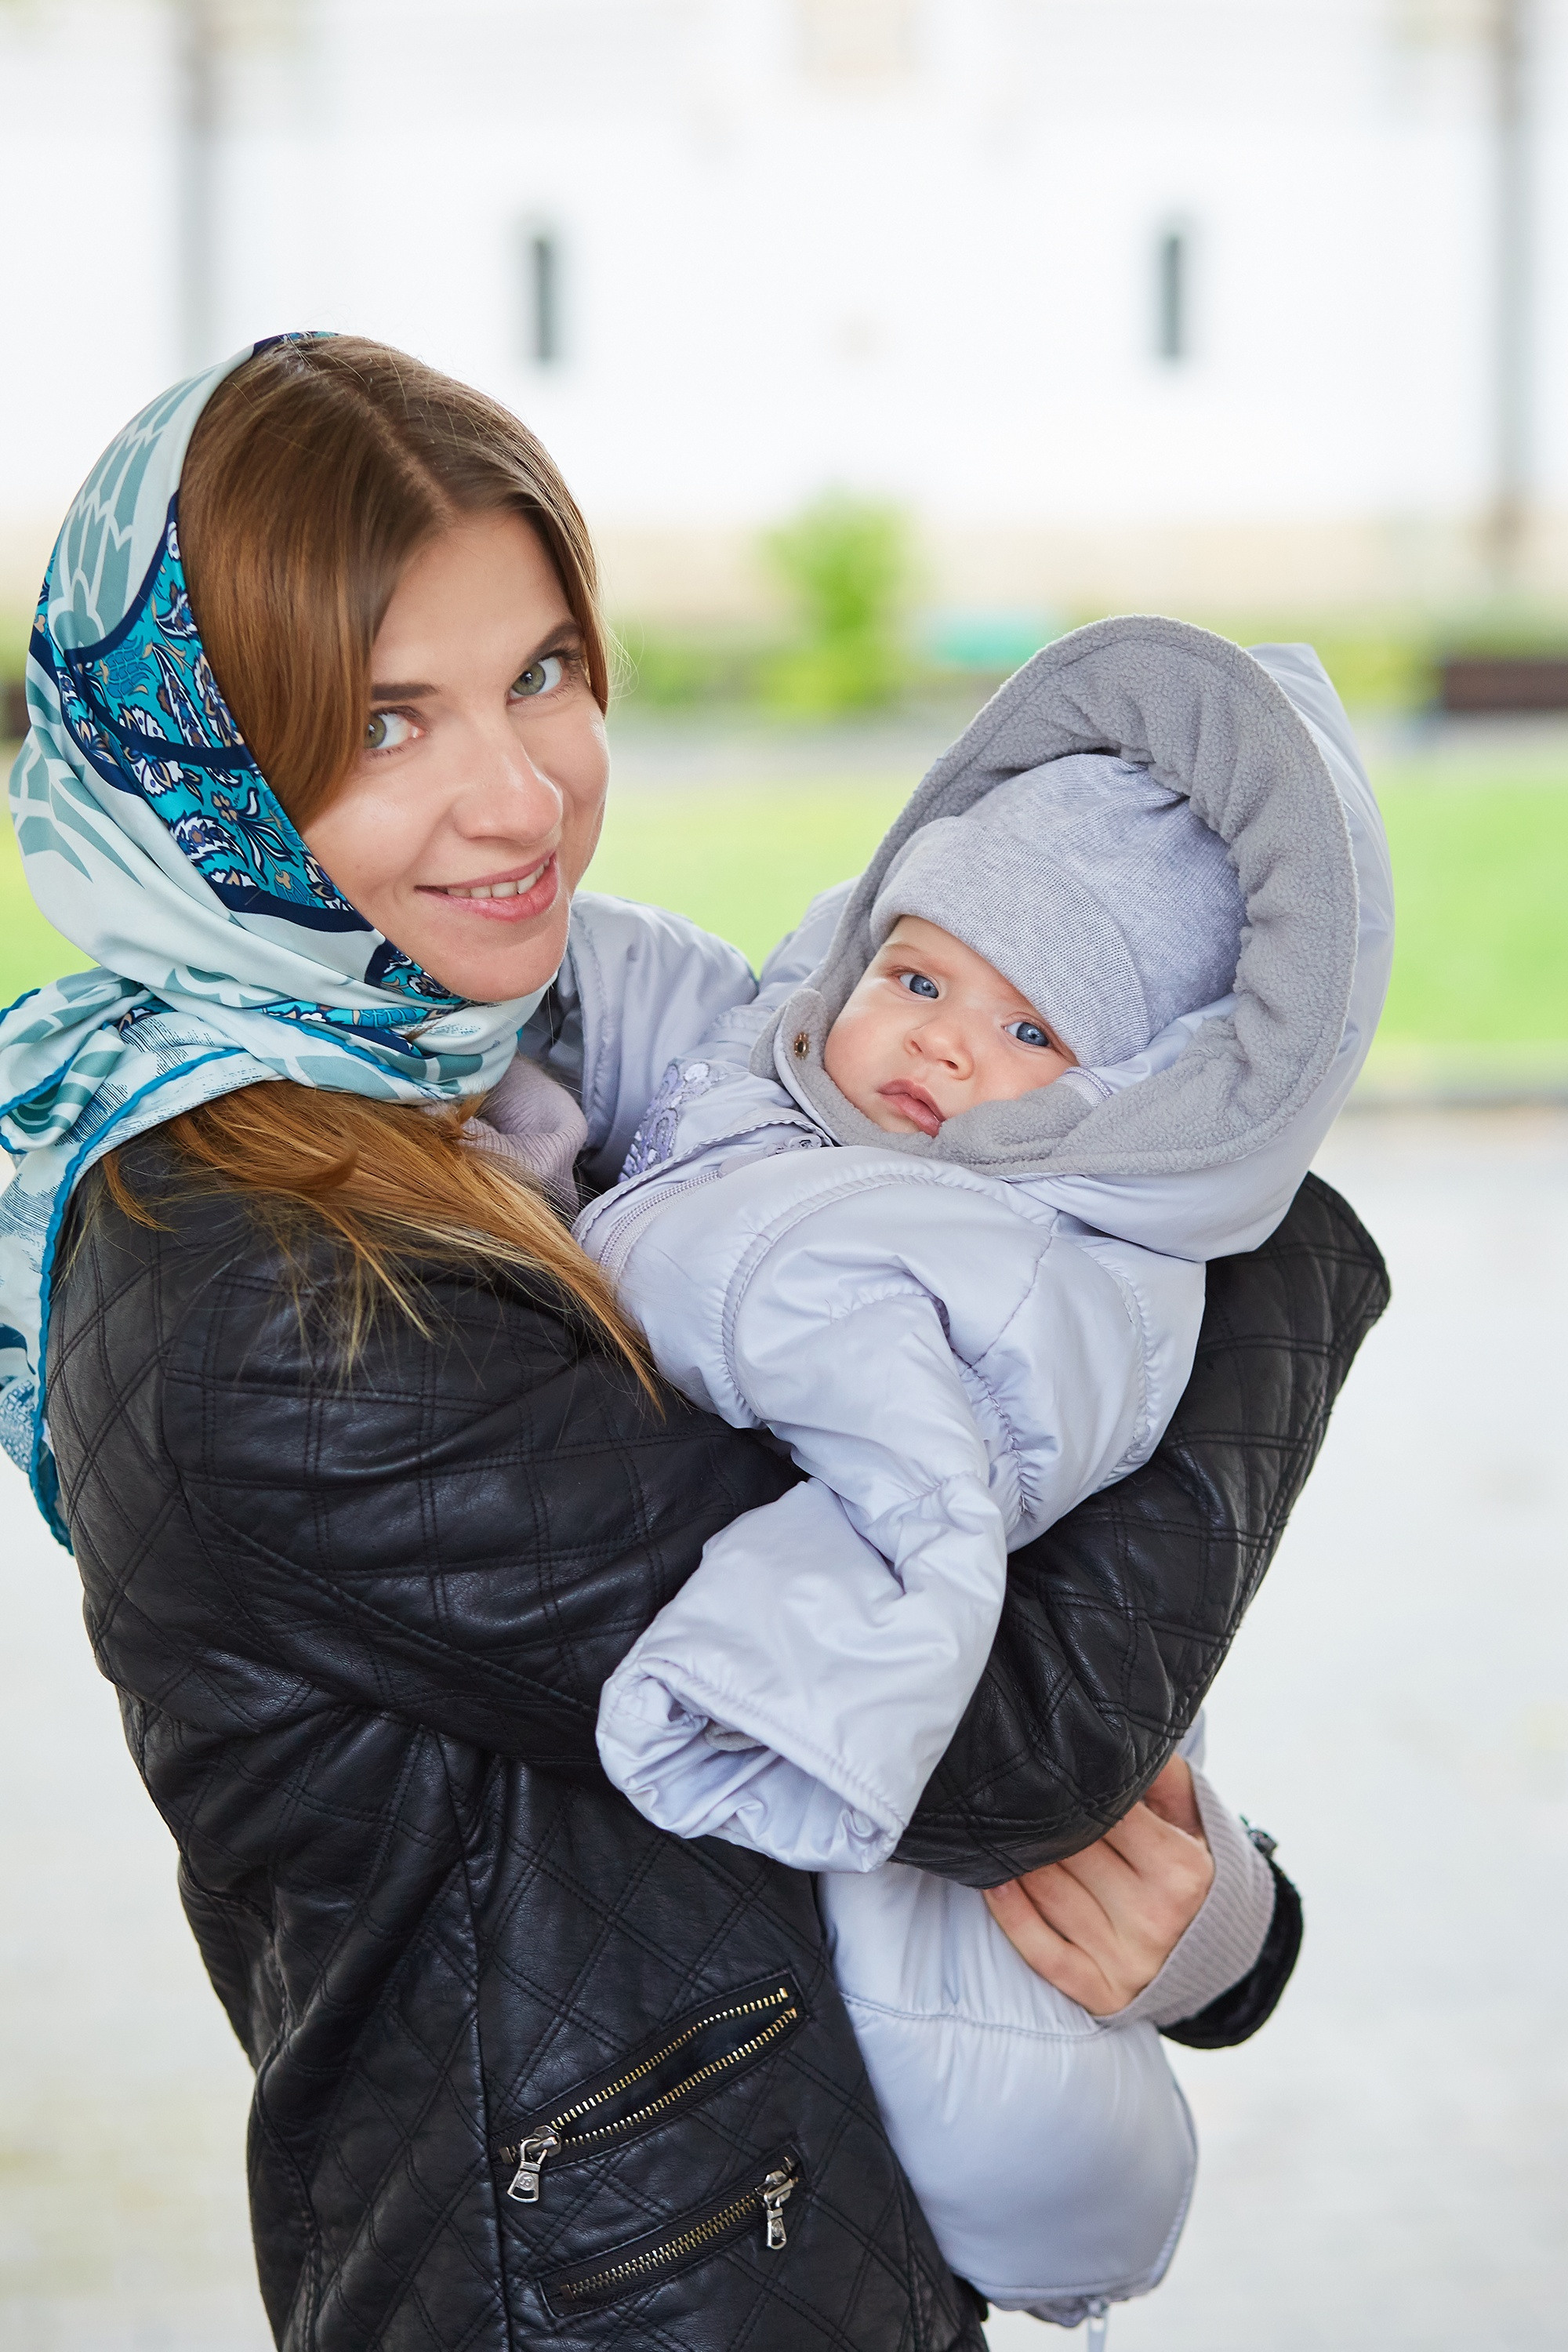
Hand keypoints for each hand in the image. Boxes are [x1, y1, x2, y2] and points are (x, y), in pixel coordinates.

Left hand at [982, 1758, 1213, 2014]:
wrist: (1210, 1953)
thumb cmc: (1187, 1869)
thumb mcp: (1190, 1819)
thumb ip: (1161, 1774)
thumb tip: (1119, 1733)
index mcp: (1181, 1870)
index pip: (1109, 1815)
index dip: (1074, 1788)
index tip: (1048, 1765)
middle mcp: (1156, 1918)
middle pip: (1071, 1850)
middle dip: (1040, 1819)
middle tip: (1010, 1787)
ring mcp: (1127, 1961)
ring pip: (1049, 1893)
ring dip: (1016, 1856)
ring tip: (997, 1825)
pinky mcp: (1100, 1992)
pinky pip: (1043, 1950)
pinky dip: (1011, 1915)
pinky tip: (992, 1882)